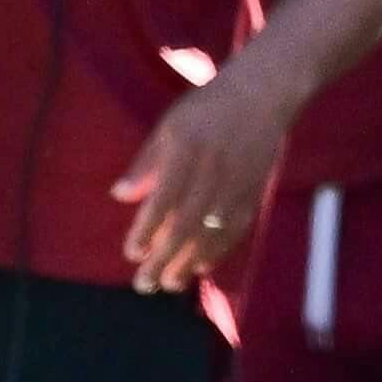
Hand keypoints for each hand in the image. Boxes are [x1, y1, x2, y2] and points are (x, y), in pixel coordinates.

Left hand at [112, 76, 286, 292]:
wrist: (261, 97)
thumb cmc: (204, 110)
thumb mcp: (168, 128)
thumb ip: (145, 164)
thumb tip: (120, 196)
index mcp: (185, 154)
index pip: (162, 201)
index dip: (146, 230)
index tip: (131, 253)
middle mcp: (212, 174)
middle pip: (186, 225)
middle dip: (164, 258)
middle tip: (145, 284)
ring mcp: (237, 186)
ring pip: (212, 233)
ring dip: (188, 262)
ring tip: (169, 284)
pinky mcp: (255, 193)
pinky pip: (235, 229)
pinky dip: (218, 251)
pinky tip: (200, 267)